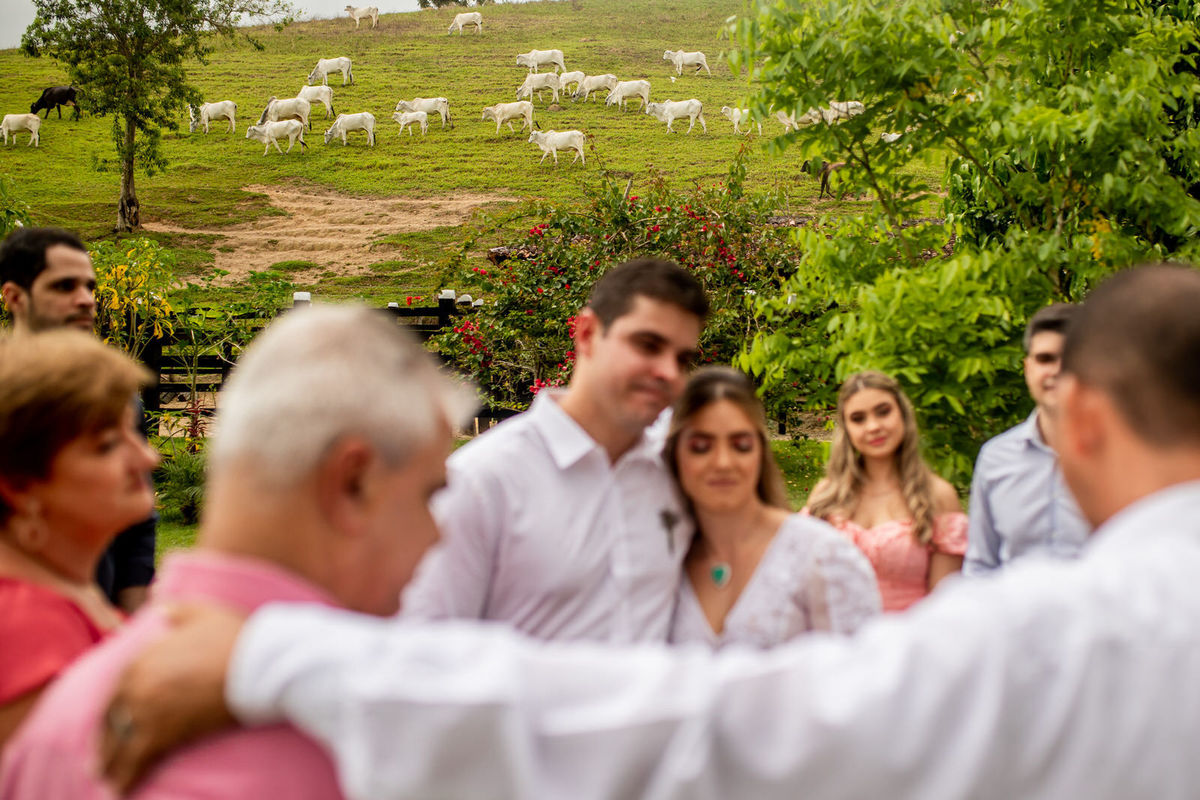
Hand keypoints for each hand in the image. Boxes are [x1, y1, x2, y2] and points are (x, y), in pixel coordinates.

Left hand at [99, 603, 245, 793]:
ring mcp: (148, 712)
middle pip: (112, 720)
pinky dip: (126, 778)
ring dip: (110, 765)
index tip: (111, 722)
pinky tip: (120, 790)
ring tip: (107, 780)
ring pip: (119, 745)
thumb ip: (175, 610)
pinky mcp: (166, 735)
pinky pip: (137, 761)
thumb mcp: (202, 612)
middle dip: (105, 742)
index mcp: (142, 659)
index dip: (111, 710)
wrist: (258, 663)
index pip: (116, 691)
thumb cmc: (234, 637)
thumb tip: (160, 607)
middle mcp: (137, 687)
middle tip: (101, 759)